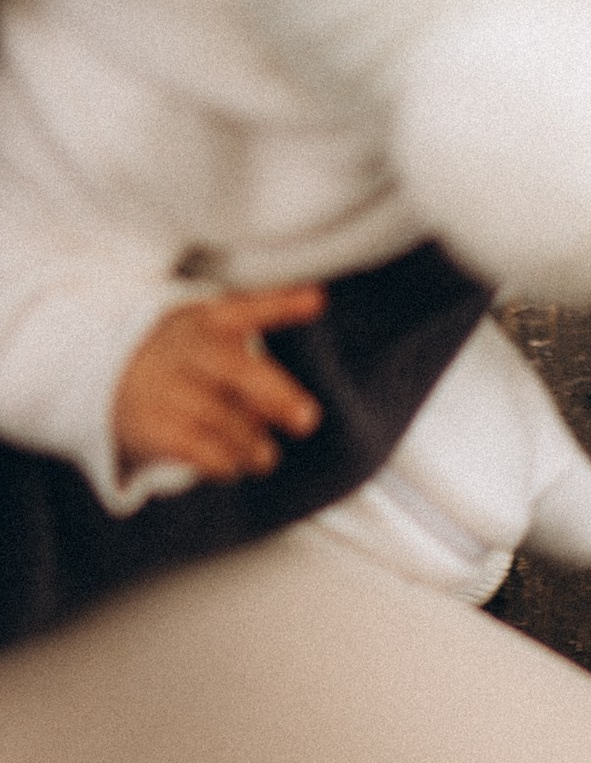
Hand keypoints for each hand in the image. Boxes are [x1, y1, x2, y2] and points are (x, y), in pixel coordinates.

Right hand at [113, 283, 326, 481]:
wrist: (101, 375)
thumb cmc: (185, 349)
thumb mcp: (215, 320)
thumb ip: (269, 307)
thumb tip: (318, 297)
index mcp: (205, 320)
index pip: (246, 309)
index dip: (282, 304)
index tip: (318, 301)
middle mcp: (185, 350)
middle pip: (238, 371)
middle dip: (277, 396)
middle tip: (306, 420)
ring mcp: (166, 388)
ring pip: (226, 419)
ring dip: (254, 444)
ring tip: (264, 456)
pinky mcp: (153, 426)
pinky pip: (200, 449)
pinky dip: (225, 462)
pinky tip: (233, 466)